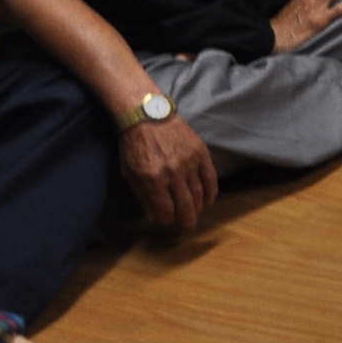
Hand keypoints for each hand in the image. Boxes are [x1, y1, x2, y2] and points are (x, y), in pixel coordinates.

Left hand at [118, 111, 216, 234]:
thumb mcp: (129, 172)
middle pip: (185, 205)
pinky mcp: (201, 153)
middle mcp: (173, 173)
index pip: (165, 209)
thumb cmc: (133, 144)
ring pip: (199, 193)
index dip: (167, 219)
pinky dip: (211, 192)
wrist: (147, 115)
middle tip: (188, 227)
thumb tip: (155, 216)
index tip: (167, 221)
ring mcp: (189, 162)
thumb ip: (142, 195)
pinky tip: (209, 200)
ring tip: (196, 214)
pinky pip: (210, 177)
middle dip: (187, 220)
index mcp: (152, 179)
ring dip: (198, 207)